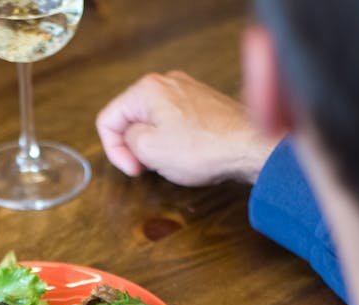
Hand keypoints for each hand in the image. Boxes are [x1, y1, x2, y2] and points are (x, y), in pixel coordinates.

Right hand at [96, 71, 277, 185]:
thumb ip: (127, 139)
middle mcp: (167, 82)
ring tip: (172, 160)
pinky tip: (189, 153)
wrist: (250, 147)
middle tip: (148, 166)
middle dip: (135, 145)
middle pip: (131, 117)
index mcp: (147, 88)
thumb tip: (131, 137)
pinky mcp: (204, 103)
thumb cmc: (205, 148)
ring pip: (153, 120)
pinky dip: (175, 139)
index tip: (132, 168)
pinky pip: (175, 121)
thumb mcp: (149, 150)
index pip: (108, 119)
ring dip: (155, 143)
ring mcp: (187, 90)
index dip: (113, 150)